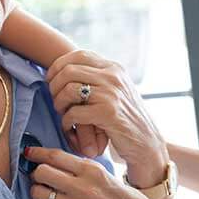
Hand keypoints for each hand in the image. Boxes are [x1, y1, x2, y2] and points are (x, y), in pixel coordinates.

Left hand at [24, 146, 160, 198]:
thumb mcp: (107, 175)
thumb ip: (83, 170)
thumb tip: (57, 163)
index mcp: (92, 170)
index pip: (55, 156)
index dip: (37, 153)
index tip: (29, 154)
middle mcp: (82, 187)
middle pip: (42, 172)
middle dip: (37, 173)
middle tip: (40, 177)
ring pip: (39, 193)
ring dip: (38, 192)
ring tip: (45, 194)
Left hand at [47, 50, 167, 186]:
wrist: (146, 143)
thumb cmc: (125, 119)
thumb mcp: (115, 90)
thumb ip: (97, 77)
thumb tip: (63, 69)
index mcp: (114, 68)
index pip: (78, 55)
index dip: (58, 66)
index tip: (51, 80)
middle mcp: (114, 77)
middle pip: (68, 71)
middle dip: (54, 86)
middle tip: (56, 101)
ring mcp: (111, 94)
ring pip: (68, 89)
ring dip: (58, 103)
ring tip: (62, 113)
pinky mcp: (108, 113)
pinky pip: (73, 112)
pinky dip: (66, 122)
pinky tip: (70, 128)